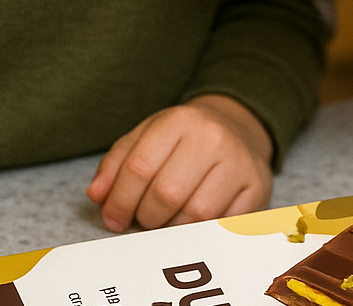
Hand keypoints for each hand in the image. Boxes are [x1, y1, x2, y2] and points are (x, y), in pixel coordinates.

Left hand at [86, 94, 272, 231]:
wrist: (236, 126)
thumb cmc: (184, 138)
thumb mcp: (147, 136)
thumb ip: (117, 163)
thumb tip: (96, 195)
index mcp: (179, 119)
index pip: (139, 167)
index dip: (119, 200)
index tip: (113, 218)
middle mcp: (212, 136)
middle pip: (166, 194)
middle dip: (146, 217)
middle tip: (143, 219)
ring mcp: (238, 161)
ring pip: (195, 214)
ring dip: (173, 227)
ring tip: (167, 219)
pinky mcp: (256, 186)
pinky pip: (222, 225)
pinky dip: (201, 232)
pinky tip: (192, 222)